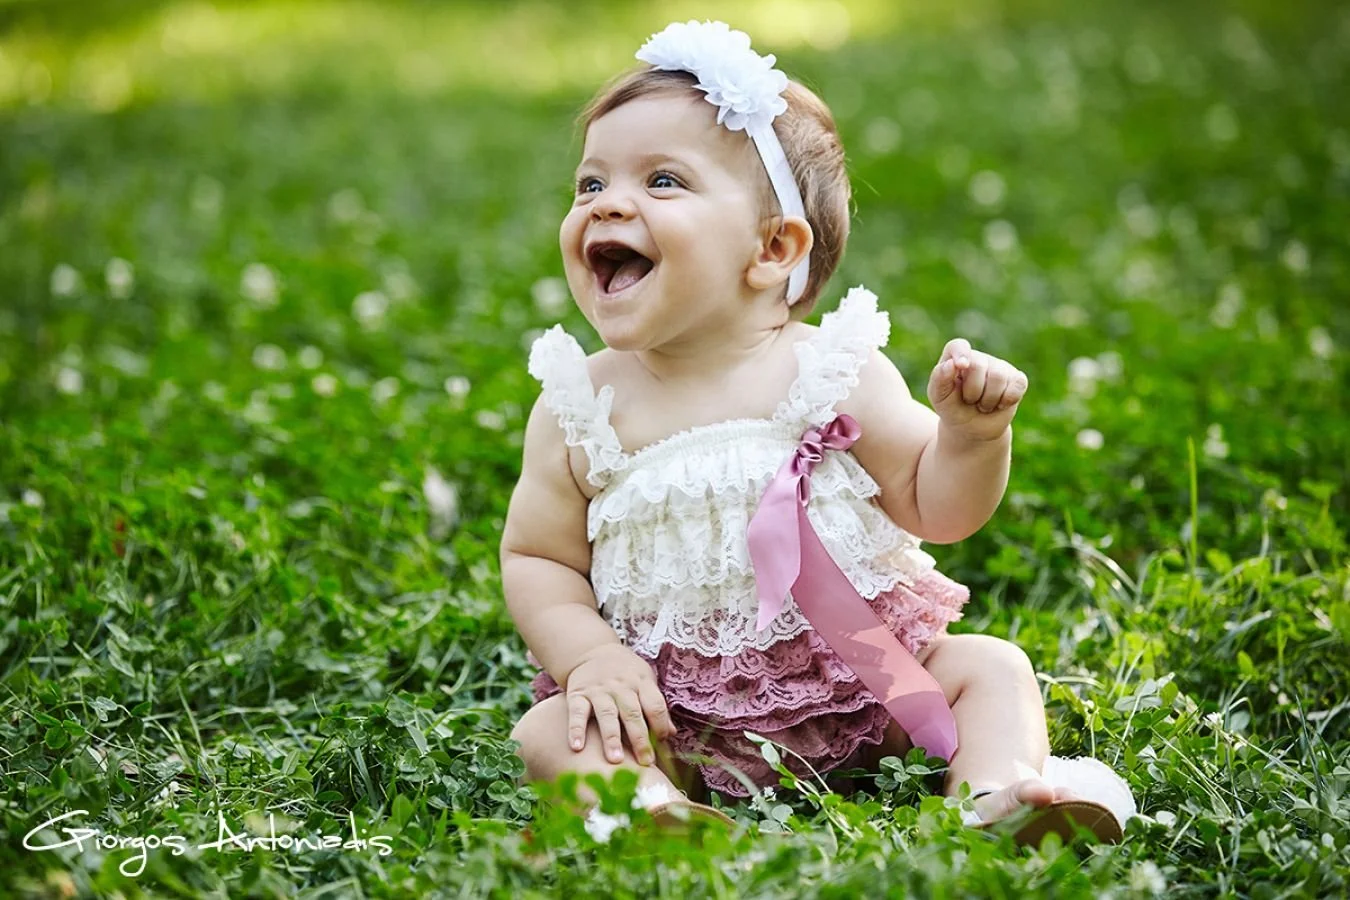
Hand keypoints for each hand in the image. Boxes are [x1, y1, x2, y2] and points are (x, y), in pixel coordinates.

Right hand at [564, 644, 674, 765]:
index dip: (660, 726)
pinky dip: (576, 729)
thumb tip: (671, 733)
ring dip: (611, 737)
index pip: (655, 705)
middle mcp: (621, 686)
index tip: (662, 746)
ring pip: (607, 714)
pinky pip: (577, 713)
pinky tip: (577, 747)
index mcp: (642, 682)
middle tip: (645, 762)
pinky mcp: (578, 694)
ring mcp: (599, 690)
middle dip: (640, 738)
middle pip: (632, 713)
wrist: (592, 651)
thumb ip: (655, 706)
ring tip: (615, 760)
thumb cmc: (625, 672)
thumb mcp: (645, 681)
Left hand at [927, 338, 1028, 441]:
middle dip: (972, 391)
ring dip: (988, 400)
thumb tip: (950, 364)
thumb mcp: (939, 398)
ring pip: (999, 376)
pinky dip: (1008, 399)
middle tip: (969, 401)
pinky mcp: (1017, 379)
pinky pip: (1018, 383)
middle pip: (979, 365)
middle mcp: (979, 359)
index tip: (961, 366)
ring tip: (983, 405)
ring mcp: (1000, 367)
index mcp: (956, 358)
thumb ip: (939, 380)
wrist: (972, 429)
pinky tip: (1001, 405)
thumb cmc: (953, 408)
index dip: (961, 353)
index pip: (958, 346)